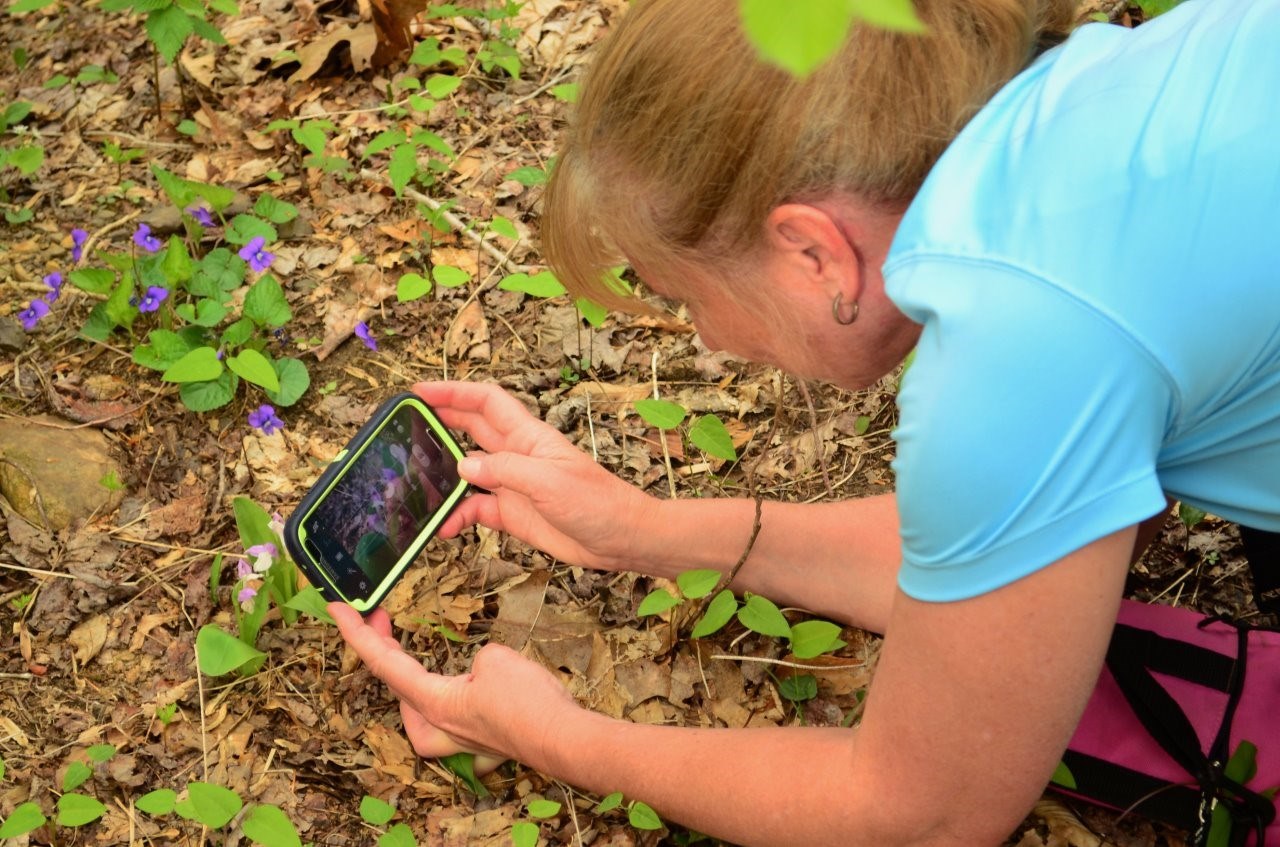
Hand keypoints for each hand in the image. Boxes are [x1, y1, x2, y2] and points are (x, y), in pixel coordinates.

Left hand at [330, 603, 578, 773]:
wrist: (562, 738)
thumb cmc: (527, 704)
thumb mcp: (495, 660)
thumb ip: (477, 660)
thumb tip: (478, 672)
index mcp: (432, 702)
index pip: (383, 663)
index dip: (356, 633)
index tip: (335, 609)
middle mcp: (437, 725)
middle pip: (395, 682)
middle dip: (383, 646)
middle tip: (377, 615)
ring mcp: (456, 737)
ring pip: (415, 705)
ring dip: (406, 676)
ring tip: (403, 648)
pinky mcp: (476, 739)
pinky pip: (444, 718)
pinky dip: (439, 697)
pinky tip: (457, 686)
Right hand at [416, 381, 656, 571]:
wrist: (620, 539)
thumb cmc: (597, 502)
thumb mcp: (549, 482)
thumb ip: (505, 471)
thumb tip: (463, 466)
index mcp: (528, 437)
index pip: (486, 402)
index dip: (455, 392)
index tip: (421, 391)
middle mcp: (516, 456)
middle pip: (471, 430)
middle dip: (439, 424)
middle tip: (404, 427)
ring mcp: (513, 485)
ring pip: (468, 473)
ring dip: (444, 478)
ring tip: (415, 486)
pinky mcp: (513, 513)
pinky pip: (476, 508)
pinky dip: (457, 516)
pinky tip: (445, 527)